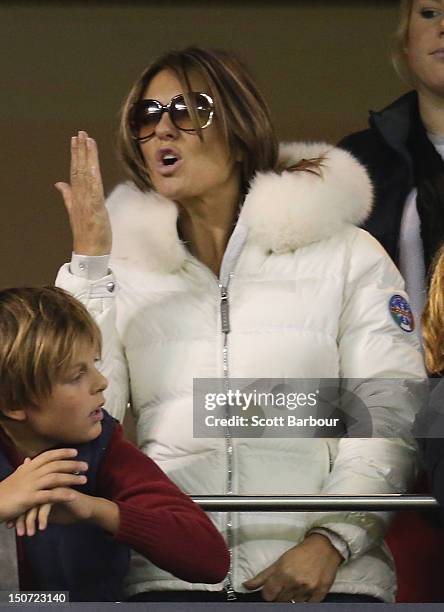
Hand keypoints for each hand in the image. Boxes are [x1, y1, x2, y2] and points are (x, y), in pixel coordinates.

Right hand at [0, 449, 87, 522]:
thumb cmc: (3, 493)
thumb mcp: (14, 477)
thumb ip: (24, 468)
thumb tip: (29, 460)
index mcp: (27, 467)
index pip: (48, 456)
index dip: (62, 453)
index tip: (75, 452)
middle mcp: (30, 474)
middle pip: (55, 465)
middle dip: (72, 464)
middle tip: (86, 466)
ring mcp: (30, 486)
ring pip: (55, 479)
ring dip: (71, 478)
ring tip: (84, 480)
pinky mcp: (29, 499)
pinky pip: (49, 496)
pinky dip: (62, 495)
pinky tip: (73, 496)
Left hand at [11, 492, 118, 536]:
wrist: (86, 510)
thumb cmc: (65, 510)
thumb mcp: (46, 511)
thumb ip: (33, 510)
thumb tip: (19, 519)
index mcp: (39, 485)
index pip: (21, 499)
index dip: (16, 514)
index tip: (12, 527)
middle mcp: (44, 483)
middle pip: (25, 500)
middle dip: (20, 519)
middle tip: (19, 533)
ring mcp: (52, 486)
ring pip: (34, 504)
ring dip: (30, 522)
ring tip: (29, 534)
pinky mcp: (60, 492)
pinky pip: (46, 506)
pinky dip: (42, 519)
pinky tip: (42, 528)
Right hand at [55, 130, 111, 255]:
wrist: (90, 252)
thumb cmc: (87, 234)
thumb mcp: (77, 212)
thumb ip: (68, 196)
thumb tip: (59, 183)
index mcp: (77, 197)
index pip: (75, 171)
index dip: (76, 155)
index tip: (76, 140)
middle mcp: (80, 197)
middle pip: (79, 169)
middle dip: (80, 151)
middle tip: (80, 133)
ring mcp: (87, 202)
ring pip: (85, 175)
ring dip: (86, 157)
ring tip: (87, 140)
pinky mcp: (95, 209)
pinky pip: (93, 189)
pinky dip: (93, 175)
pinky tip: (93, 164)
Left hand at [243, 533, 342, 602]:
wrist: (324, 548)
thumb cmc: (299, 553)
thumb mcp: (279, 561)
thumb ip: (262, 576)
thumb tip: (246, 586)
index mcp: (283, 573)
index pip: (268, 595)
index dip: (267, 594)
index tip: (270, 590)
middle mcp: (295, 582)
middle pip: (280, 600)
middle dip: (279, 594)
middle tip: (284, 585)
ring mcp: (308, 590)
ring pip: (293, 603)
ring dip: (292, 597)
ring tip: (295, 585)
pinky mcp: (320, 594)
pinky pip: (307, 605)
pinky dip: (304, 600)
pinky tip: (304, 590)